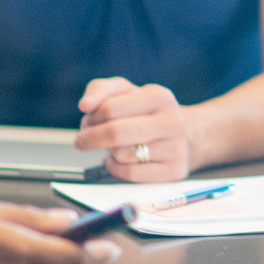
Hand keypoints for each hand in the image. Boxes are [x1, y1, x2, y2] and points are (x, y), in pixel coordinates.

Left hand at [76, 78, 193, 180]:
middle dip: (91, 138)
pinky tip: (118, 160)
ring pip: (121, 155)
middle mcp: (172, 121)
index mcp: (159, 96)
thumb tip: (86, 105)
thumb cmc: (144, 112)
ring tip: (113, 146)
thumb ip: (100, 90)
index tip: (87, 122)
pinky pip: (131, 174)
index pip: (110, 108)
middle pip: (116, 133)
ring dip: (108, 152)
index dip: (91, 117)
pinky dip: (116, 168)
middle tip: (82, 140)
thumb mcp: (124, 92)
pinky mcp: (175, 170)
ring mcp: (177, 147)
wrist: (181, 134)